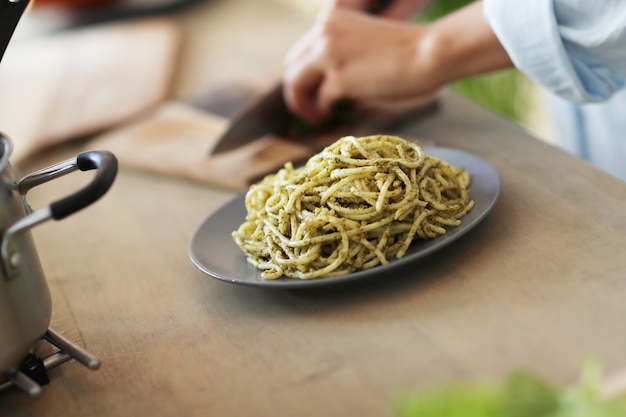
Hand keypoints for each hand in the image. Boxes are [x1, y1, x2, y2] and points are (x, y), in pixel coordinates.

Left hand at [281, 1, 511, 124]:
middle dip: (296, 91)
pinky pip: (319, 101)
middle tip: (309, 109)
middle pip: (291, 67)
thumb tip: (322, 87)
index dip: (302, 75)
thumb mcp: (365, 44)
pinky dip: (322, 111)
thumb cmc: (409, 51)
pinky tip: (328, 116)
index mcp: (331, 19)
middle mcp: (324, 32)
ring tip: (315, 117)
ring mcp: (328, 54)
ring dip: (300, 105)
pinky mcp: (338, 78)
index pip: (301, 50)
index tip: (310, 91)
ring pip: (294, 84)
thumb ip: (340, 56)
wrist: (430, 53)